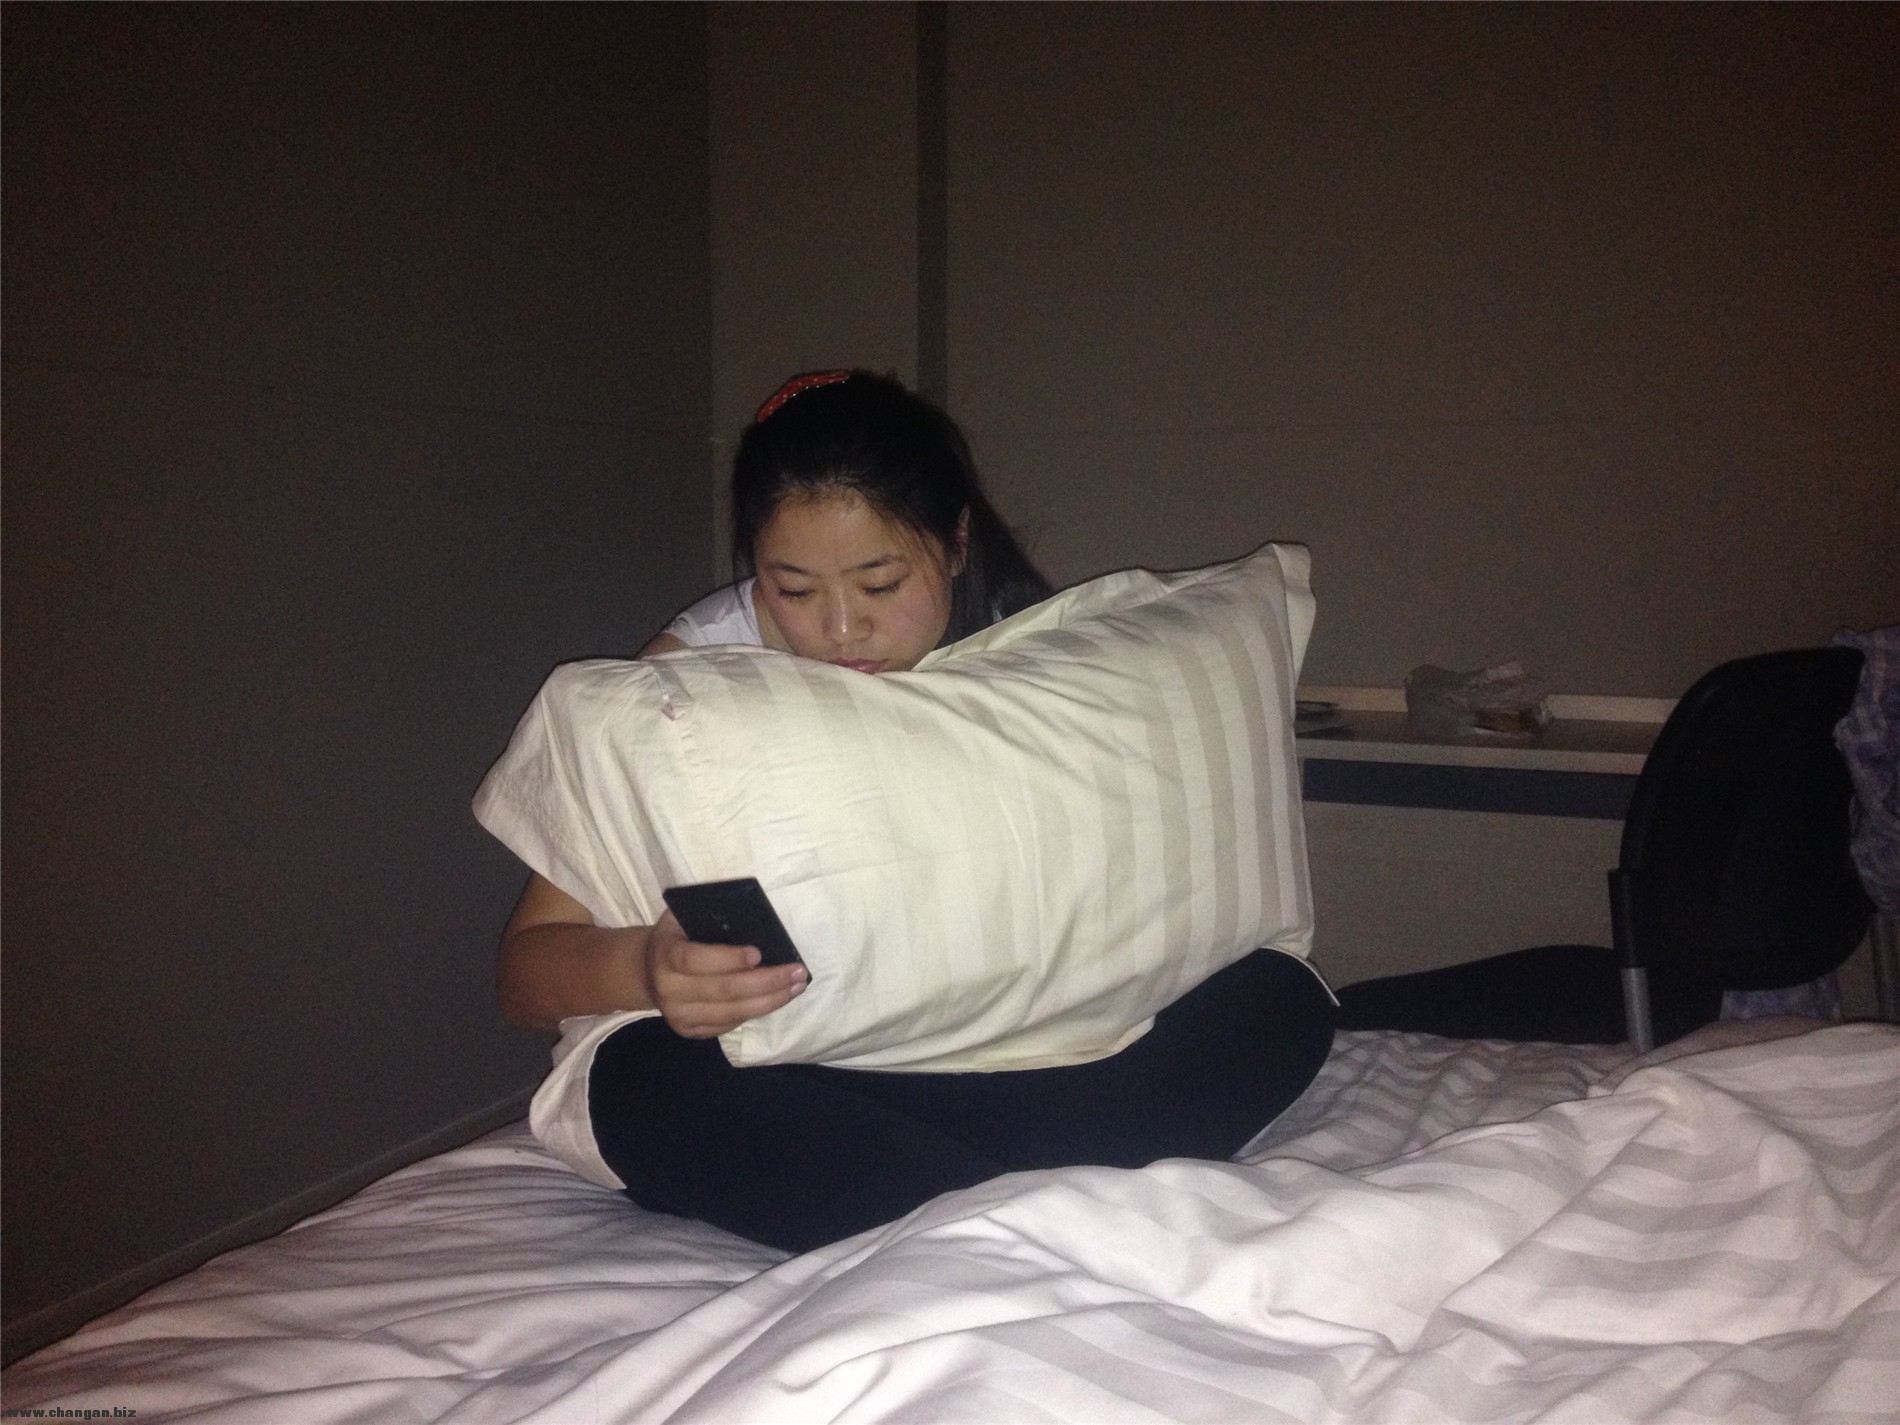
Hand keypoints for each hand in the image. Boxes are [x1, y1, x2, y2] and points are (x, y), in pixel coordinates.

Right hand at [640, 910, 809, 1037]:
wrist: (648, 970)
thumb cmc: (677, 936)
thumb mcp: (682, 917)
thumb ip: (709, 917)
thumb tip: (756, 919)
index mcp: (665, 954)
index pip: (695, 960)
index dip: (727, 959)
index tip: (758, 954)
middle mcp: (668, 989)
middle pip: (723, 991)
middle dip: (767, 982)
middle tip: (798, 972)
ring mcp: (677, 1016)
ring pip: (730, 1013)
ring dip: (769, 1001)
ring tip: (797, 987)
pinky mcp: (688, 1032)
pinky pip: (728, 1025)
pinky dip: (755, 1012)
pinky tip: (776, 999)